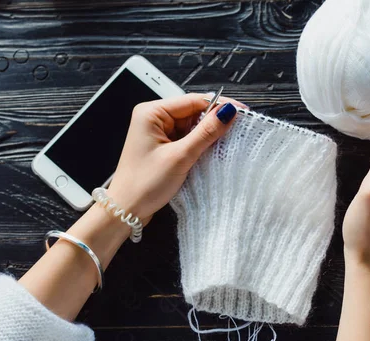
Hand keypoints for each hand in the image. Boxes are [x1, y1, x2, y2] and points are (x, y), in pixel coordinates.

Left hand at [107, 93, 243, 223]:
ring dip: (208, 135)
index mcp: (151, 112)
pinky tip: (212, 151)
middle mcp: (153, 118)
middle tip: (239, 130)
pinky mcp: (163, 146)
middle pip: (193, 112)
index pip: (192, 101)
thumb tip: (228, 112)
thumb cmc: (144, 183)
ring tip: (227, 143)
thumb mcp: (180, 156)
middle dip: (214, 122)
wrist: (126, 210)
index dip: (219, 105)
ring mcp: (158, 133)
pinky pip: (187, 139)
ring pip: (192, 127)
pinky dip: (200, 145)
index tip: (243, 112)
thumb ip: (206, 133)